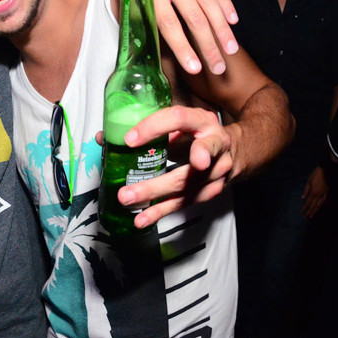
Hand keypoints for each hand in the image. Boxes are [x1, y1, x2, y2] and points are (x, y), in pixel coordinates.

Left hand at [104, 0, 238, 74]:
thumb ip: (137, 17)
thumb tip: (146, 48)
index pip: (169, 25)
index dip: (183, 48)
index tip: (195, 68)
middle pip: (194, 18)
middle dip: (208, 45)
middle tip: (218, 67)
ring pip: (209, 3)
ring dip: (222, 29)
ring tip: (231, 49)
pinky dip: (225, 3)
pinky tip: (233, 20)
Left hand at [110, 106, 233, 228]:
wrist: (234, 149)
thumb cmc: (195, 133)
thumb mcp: (175, 124)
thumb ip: (143, 129)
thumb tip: (103, 137)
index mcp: (201, 120)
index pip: (177, 119)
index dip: (153, 128)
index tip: (129, 141)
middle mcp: (215, 144)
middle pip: (186, 167)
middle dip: (155, 183)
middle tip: (126, 191)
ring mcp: (219, 170)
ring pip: (187, 188)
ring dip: (156, 199)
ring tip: (129, 204)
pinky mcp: (215, 189)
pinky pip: (187, 202)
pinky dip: (163, 210)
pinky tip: (144, 218)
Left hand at [301, 165, 328, 217]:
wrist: (327, 171)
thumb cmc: (316, 175)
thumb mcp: (308, 181)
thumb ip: (306, 190)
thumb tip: (303, 198)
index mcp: (313, 192)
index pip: (308, 202)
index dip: (305, 208)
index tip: (301, 212)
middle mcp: (319, 195)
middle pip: (313, 205)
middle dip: (309, 212)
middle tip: (306, 217)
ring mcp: (324, 194)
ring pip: (319, 205)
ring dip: (315, 210)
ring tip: (312, 215)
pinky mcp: (327, 192)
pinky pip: (324, 201)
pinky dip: (321, 205)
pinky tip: (319, 207)